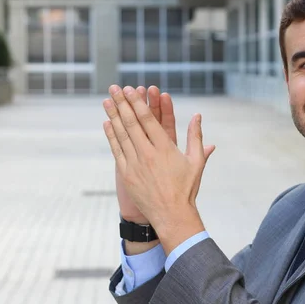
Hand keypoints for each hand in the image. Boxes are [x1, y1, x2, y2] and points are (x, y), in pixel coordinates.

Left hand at [103, 85, 215, 253]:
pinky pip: (116, 151)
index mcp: (165, 149)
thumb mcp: (196, 162)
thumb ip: (196, 137)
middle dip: (122, 104)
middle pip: (131, 123)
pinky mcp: (126, 175)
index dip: (137, 103)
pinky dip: (111, 136)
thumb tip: (198, 116)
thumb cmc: (186, 189)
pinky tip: (107, 124)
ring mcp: (135, 164)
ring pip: (121, 135)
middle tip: (114, 88)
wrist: (172, 215)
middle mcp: (148, 154)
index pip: (148, 120)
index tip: (130, 90)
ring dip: (113, 116)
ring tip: (107, 101)